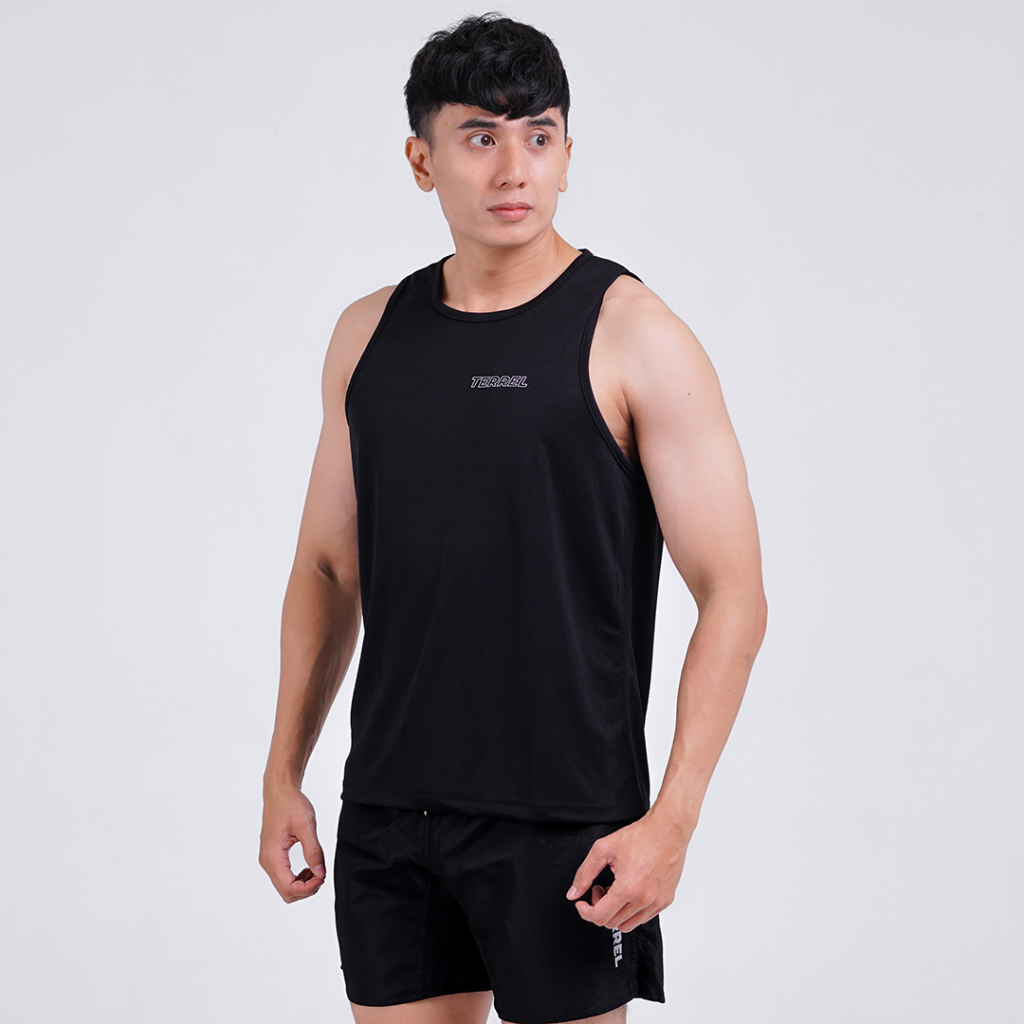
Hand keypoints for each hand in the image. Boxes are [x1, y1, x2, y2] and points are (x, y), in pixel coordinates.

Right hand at [259, 785, 326, 902]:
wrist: (279, 791)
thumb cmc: (290, 804)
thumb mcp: (306, 825)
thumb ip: (314, 851)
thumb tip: (320, 873)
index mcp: (273, 856)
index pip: (288, 888)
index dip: (308, 888)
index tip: (322, 876)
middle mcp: (267, 861)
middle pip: (286, 892)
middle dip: (306, 889)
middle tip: (322, 874)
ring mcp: (269, 859)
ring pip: (285, 887)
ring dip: (303, 884)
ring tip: (317, 869)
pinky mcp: (273, 855)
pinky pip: (284, 876)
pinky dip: (298, 877)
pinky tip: (310, 866)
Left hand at [565, 809, 690, 931]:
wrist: (668, 829)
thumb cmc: (641, 836)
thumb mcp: (603, 849)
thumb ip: (584, 873)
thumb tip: (573, 893)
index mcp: (628, 888)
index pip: (600, 917)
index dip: (585, 912)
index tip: (582, 903)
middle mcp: (644, 899)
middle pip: (613, 923)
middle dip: (600, 907)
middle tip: (600, 888)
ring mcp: (657, 902)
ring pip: (628, 924)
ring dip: (616, 911)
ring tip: (615, 889)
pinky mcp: (666, 901)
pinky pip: (644, 917)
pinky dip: (632, 910)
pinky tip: (629, 890)